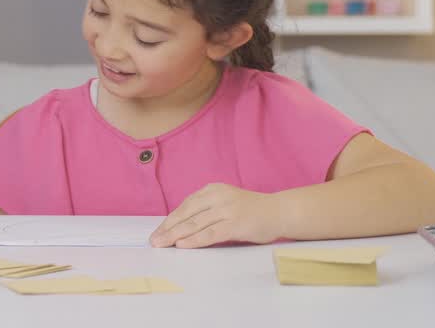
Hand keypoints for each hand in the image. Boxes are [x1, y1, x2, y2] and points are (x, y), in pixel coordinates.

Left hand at [150, 183, 282, 247]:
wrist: (280, 211)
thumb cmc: (251, 210)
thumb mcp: (225, 202)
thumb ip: (206, 210)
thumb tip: (181, 227)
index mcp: (212, 190)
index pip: (185, 206)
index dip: (169, 220)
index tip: (157, 231)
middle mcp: (217, 197)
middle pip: (186, 214)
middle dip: (167, 228)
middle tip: (154, 240)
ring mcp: (226, 209)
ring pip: (195, 224)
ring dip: (175, 235)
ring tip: (162, 244)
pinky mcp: (235, 224)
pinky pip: (210, 233)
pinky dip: (194, 240)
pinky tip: (182, 245)